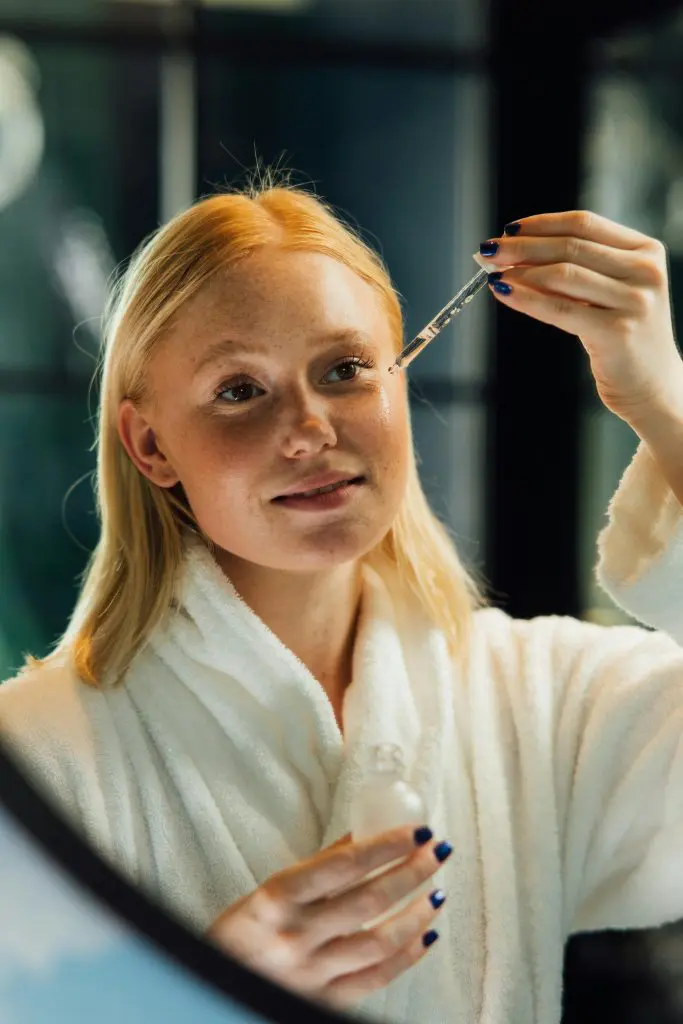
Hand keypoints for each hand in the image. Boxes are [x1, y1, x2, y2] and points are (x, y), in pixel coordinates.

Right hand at [206, 825, 448, 1010]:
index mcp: (277, 897)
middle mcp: (295, 935)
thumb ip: (316, 869)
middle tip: (437, 850)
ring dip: (416, 913)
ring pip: (379, 941)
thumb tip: (363, 838)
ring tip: (437, 891)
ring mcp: (311, 973)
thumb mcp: (268, 892)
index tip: (416, 831)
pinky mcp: (322, 1002)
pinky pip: (376, 979)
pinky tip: (425, 934)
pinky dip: (407, 956)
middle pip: (370, 899)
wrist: (209, 986)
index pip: (345, 864)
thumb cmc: (241, 933)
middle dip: (412, 871)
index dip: (387, 845)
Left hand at [481, 210, 682, 428]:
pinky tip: (504, 294)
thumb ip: (576, 270)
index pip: (584, 224)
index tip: (508, 229)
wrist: (653, 387)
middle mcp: (645, 271)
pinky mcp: (616, 332)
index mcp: (646, 251)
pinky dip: (526, 299)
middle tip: (488, 250)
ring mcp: (634, 302)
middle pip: (570, 246)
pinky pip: (560, 309)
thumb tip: (514, 256)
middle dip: (522, 247)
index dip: (541, 224)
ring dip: (520, 271)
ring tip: (493, 274)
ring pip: (563, 275)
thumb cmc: (624, 337)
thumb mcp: (608, 293)